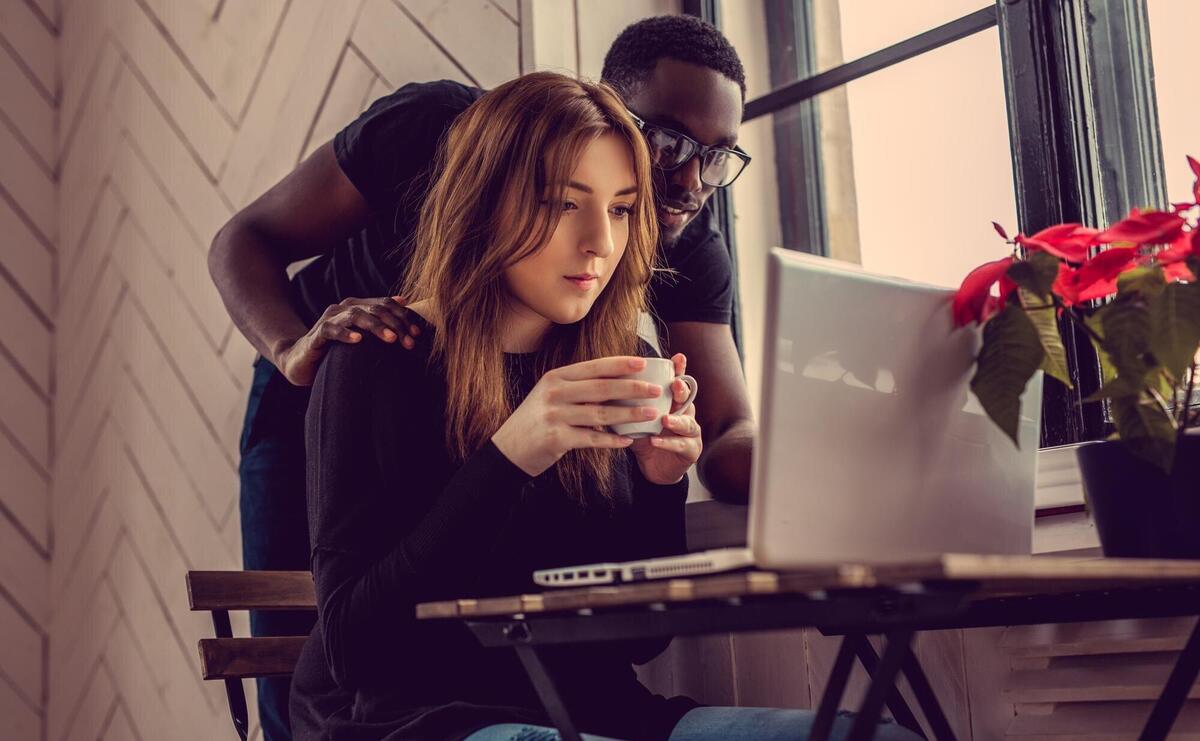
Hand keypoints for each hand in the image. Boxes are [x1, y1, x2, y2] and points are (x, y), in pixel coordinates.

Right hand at [275, 296, 422, 384]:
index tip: (417, 334)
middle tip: (409, 341)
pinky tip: (358, 341)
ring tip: (391, 339)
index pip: (384, 304)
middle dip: (395, 324)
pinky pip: (331, 330)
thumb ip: (381, 328)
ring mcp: (329, 319)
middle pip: (375, 309)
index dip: (403, 317)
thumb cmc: (335, 350)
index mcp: (357, 307)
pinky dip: (345, 334)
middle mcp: (343, 308)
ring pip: (356, 315)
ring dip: (376, 326)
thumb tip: (407, 314)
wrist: (301, 360)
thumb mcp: (361, 339)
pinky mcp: (317, 334)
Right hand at [492, 356, 665, 476]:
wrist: (508, 449)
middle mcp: (554, 393)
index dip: (620, 364)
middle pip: (602, 388)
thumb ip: (577, 388)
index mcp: (555, 377)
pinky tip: (628, 441)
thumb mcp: (551, 396)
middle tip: (656, 390)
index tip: (643, 364)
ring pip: (601, 414)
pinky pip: (592, 439)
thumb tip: (616, 382)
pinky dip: (612, 440)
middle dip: (632, 388)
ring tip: (651, 414)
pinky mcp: (556, 439)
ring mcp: (555, 416)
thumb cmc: (535, 420)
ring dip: (629, 414)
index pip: (594, 367)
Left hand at [631, 353, 702, 484]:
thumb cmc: (644, 438)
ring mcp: (691, 432)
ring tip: (665, 419)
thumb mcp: (634, 418)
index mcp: (673, 402)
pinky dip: (667, 443)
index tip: (677, 358)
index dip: (680, 370)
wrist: (652, 468)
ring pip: (688, 423)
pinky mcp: (690, 451)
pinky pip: (681, 445)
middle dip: (682, 391)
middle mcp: (686, 413)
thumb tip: (597, 390)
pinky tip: (655, 441)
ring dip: (677, 421)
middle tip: (675, 385)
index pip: (678, 382)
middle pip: (687, 399)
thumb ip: (624, 404)